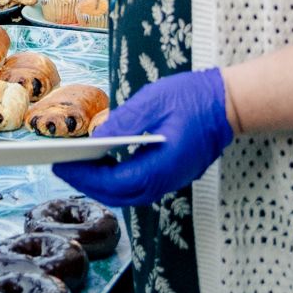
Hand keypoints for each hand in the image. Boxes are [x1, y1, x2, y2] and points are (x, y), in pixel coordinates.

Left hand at [52, 67, 234, 207]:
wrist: (230, 103)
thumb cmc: (195, 98)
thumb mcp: (154, 100)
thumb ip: (125, 121)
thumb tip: (97, 139)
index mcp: (165, 164)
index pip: (118, 182)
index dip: (87, 177)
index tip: (62, 164)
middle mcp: (169, 180)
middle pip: (121, 195)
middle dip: (88, 184)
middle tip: (61, 167)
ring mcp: (173, 180)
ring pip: (130, 195)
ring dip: (102, 185)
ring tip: (76, 166)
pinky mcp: (173, 174)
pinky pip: (140, 186)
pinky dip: (118, 180)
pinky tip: (103, 164)